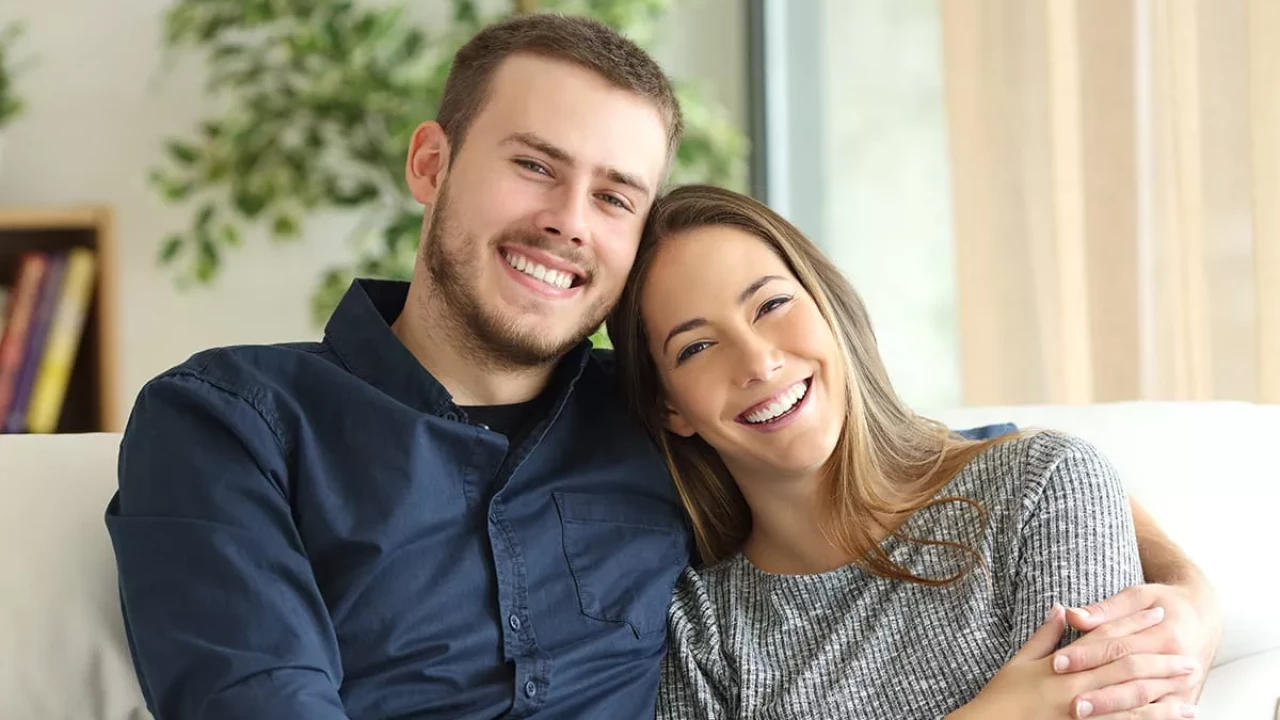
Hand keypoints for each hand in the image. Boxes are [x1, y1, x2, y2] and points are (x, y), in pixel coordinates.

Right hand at [949, 605, 1198, 719]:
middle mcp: (1075, 686)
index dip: (1133, 624)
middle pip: (1126, 667)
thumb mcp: (1019, 661)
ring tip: (1190, 699)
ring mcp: (1081, 711)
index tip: (1157, 613)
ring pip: (1131, 701)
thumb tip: (1063, 610)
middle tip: (1189, 659)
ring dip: (1163, 699)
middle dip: (1160, 663)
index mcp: (1062, 664)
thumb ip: (1044, 636)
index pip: (1105, 636)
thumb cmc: (1002, 696)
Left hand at [1055, 583, 1221, 713]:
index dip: (1086, 655)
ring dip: (1116, 712)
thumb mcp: (1139, 596)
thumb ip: (1106, 609)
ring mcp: (1183, 686)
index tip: (1057, 663)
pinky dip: (1137, 719)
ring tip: (1086, 717)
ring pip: (1145, 702)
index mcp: (1165, 635)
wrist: (1204, 618)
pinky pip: (1158, 715)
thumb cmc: (1166, 604)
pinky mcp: (1183, 700)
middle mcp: (1177, 662)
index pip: (1118, 648)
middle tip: (1071, 703)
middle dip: (1101, 694)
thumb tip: (1072, 615)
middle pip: (1132, 681)